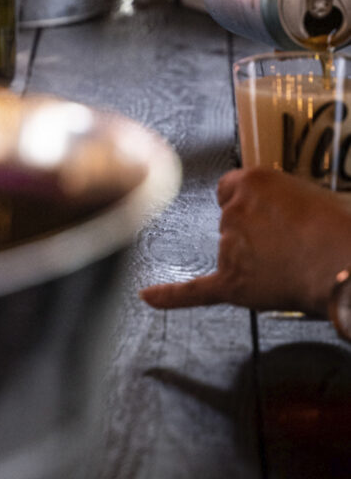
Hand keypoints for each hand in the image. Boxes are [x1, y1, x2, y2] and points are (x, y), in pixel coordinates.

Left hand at [140, 167, 350, 315]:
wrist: (347, 264)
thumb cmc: (340, 229)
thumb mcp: (311, 193)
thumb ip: (282, 199)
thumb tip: (282, 215)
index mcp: (252, 181)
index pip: (229, 189)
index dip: (249, 204)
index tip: (264, 213)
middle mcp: (233, 211)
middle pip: (229, 221)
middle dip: (254, 233)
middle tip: (292, 243)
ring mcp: (229, 247)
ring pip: (230, 252)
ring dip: (253, 260)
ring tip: (292, 263)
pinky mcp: (232, 283)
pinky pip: (195, 291)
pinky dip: (170, 296)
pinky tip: (148, 296)